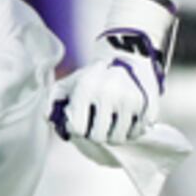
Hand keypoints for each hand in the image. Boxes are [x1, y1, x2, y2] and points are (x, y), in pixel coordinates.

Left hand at [50, 27, 164, 144]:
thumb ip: (54, 100)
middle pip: (99, 137)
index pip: (78, 129)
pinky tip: (126, 120)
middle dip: (95, 134)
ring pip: (119, 138)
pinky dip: (130, 131)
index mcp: (86, 87)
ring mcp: (130, 99)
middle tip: (97, 125)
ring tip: (111, 123)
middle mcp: (109, 93)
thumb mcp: (71, 81)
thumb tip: (48, 118)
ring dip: (113, 135)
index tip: (81, 123)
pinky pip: (136, 133)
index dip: (78, 130)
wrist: (129, 56)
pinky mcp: (147, 105)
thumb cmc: (95, 75)